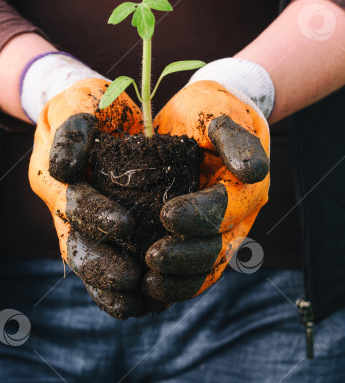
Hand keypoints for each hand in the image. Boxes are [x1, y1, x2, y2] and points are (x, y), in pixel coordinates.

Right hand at [29, 76, 145, 318]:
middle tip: (131, 280)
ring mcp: (79, 221)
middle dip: (100, 266)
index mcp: (55, 177)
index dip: (94, 216)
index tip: (125, 226)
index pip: (72, 202)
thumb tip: (65, 172)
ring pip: (89, 263)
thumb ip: (69, 134)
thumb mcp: (75, 104)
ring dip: (108, 288)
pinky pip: (106, 262)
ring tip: (137, 304)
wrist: (86, 108)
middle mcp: (63, 205)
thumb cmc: (83, 101)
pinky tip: (144, 301)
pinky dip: (118, 287)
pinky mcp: (100, 228)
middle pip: (75, 245)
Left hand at [142, 75, 269, 305]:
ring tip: (148, 286)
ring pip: (207, 268)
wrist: (206, 112)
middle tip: (150, 259)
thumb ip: (236, 139)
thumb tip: (251, 172)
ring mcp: (221, 230)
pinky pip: (194, 270)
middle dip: (185, 257)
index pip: (223, 209)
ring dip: (180, 281)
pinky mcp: (200, 236)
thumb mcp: (222, 113)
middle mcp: (238, 216)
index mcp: (246, 188)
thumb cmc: (213, 109)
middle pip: (217, 248)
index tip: (164, 215)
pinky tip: (149, 291)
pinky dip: (176, 284)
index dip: (197, 216)